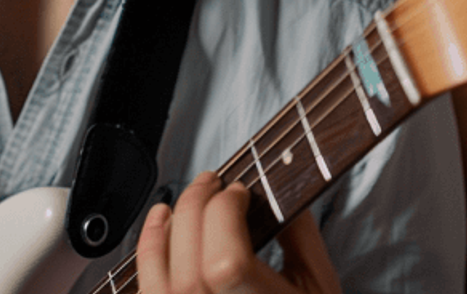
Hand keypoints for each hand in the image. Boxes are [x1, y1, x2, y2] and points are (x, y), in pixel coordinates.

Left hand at [136, 171, 341, 293]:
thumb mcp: (319, 286)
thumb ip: (301, 238)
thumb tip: (276, 189)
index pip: (226, 264)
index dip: (227, 216)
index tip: (240, 191)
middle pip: (190, 263)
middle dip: (197, 207)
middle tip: (213, 183)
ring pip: (160, 278)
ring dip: (164, 228)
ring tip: (178, 201)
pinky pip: (148, 290)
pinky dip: (148, 252)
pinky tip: (159, 226)